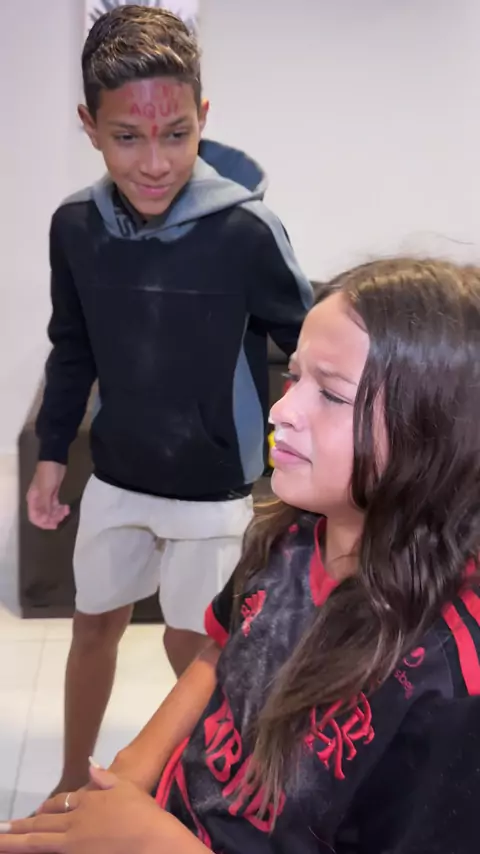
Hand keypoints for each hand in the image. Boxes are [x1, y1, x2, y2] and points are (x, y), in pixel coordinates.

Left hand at [0, 765, 208, 853]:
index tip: (34, 812)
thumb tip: (90, 764)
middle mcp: (75, 823)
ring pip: (38, 842)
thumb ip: (105, 778)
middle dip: (17, 828)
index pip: (59, 804)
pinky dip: (37, 851)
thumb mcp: (126, 787)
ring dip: (16, 842)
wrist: (153, 841)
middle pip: (40, 825)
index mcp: (87, 802)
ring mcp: (75, 843)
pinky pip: (52, 852)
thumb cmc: (143, 813)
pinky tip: (27, 851)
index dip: (44, 809)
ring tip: (0, 840)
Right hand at [27, 462, 68, 529]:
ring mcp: (47, 497)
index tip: (53, 525)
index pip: (34, 517)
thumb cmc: (47, 474)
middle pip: (44, 516)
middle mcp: (38, 500)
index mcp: (33, 500)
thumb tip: (45, 518)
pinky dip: (61, 508)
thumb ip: (45, 505)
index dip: (43, 523)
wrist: (55, 460)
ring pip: (51, 511)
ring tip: (66, 511)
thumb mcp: (45, 490)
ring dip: (58, 514)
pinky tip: (66, 508)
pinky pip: (56, 506)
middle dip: (52, 519)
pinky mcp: (54, 494)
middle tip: (62, 518)